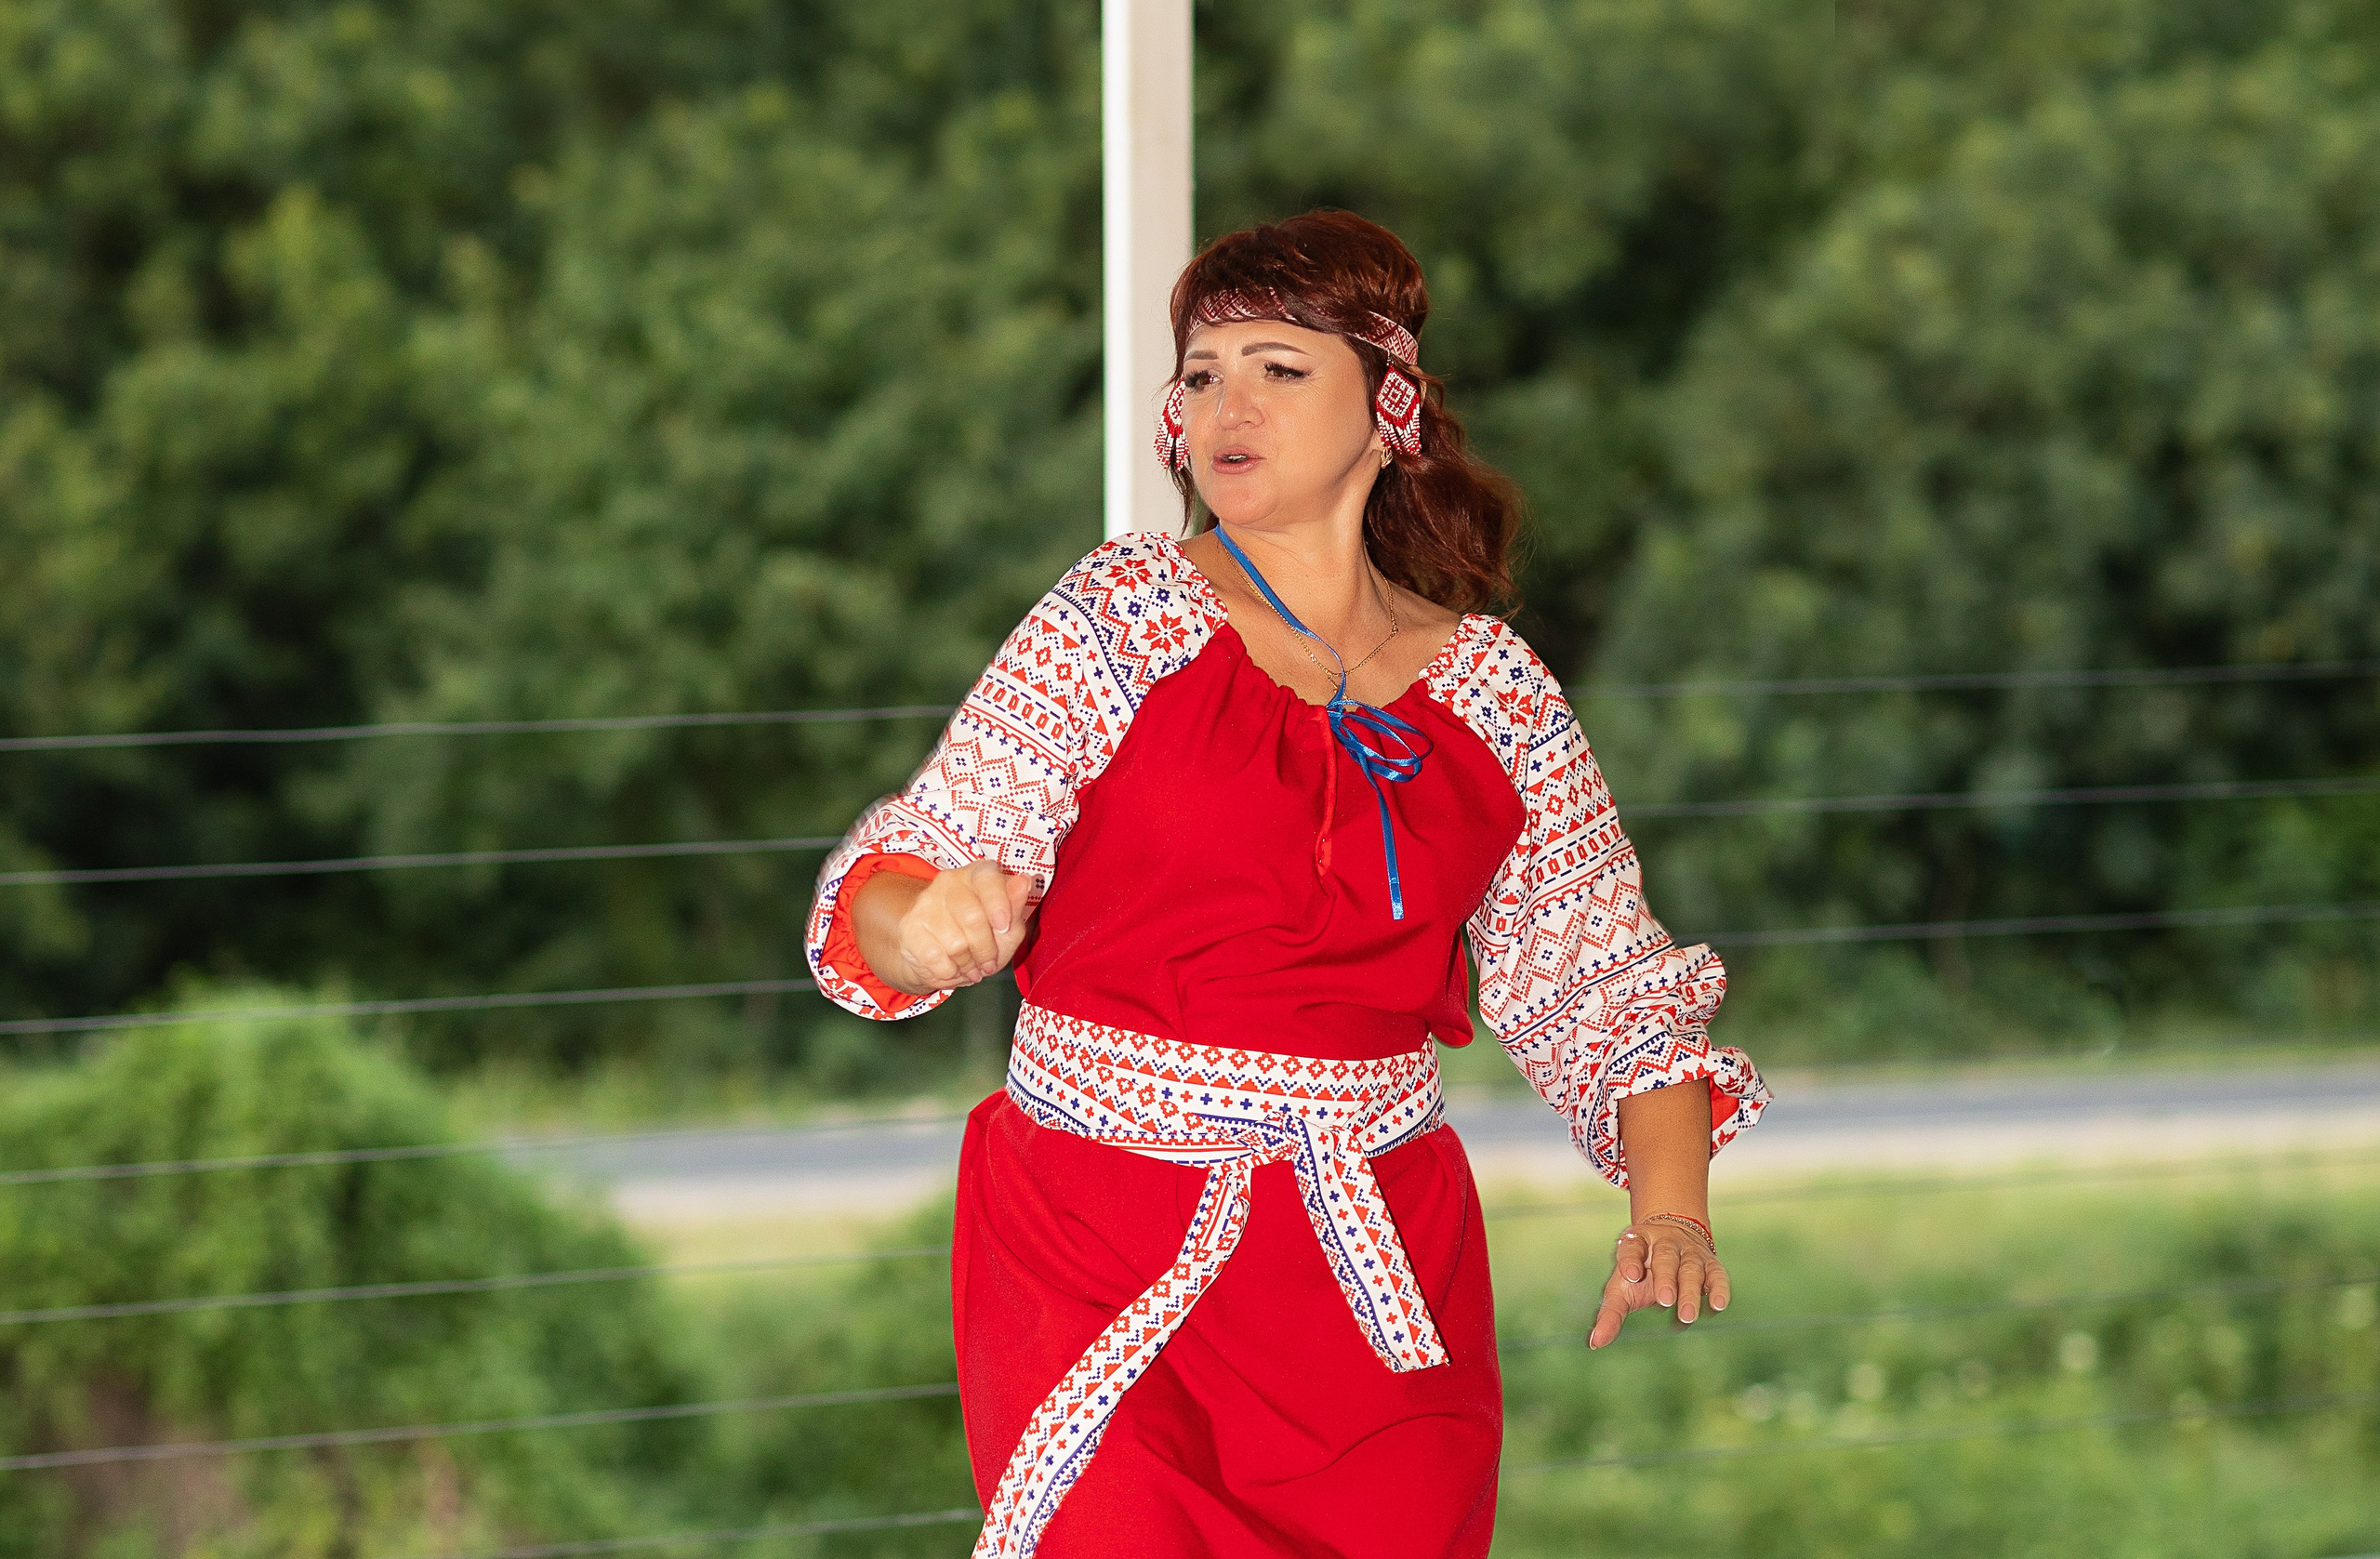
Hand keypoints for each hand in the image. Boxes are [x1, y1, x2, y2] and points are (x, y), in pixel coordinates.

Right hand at [870, 858, 1034, 994]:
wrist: (939, 954)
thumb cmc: (981, 936)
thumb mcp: (1007, 926)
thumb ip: (1016, 906)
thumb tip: (1024, 881)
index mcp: (977, 875)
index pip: (988, 878)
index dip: (999, 903)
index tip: (1004, 926)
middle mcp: (949, 882)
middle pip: (973, 918)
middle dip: (986, 950)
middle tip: (989, 964)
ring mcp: (926, 903)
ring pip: (955, 944)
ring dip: (968, 965)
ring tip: (970, 967)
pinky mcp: (910, 927)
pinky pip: (935, 957)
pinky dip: (948, 972)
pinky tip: (951, 969)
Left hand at [1587, 1216, 1728, 1348]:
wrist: (1672, 1239)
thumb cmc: (1641, 1271)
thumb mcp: (1622, 1287)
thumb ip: (1610, 1313)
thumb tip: (1595, 1343)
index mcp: (1636, 1243)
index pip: (1631, 1247)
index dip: (1630, 1259)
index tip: (1631, 1274)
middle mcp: (1664, 1243)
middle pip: (1665, 1258)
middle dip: (1665, 1278)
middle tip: (1664, 1300)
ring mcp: (1689, 1252)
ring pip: (1691, 1267)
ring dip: (1689, 1291)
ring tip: (1686, 1316)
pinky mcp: (1711, 1263)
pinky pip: (1717, 1274)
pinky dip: (1719, 1289)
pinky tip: (1717, 1305)